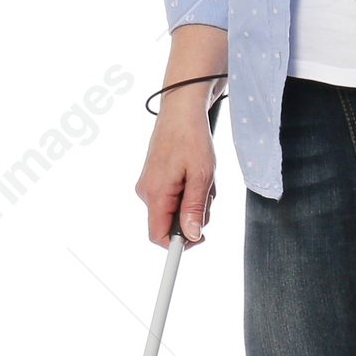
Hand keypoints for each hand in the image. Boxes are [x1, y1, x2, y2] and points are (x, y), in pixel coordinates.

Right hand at [135, 94, 217, 246]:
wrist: (181, 110)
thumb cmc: (192, 138)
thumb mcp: (202, 175)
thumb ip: (195, 208)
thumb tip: (192, 236)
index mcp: (156, 193)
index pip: (158, 236)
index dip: (178, 245)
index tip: (199, 240)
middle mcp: (147, 192)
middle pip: (171, 223)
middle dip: (195, 214)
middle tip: (208, 192)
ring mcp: (149, 185)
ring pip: (176, 209)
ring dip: (195, 200)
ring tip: (202, 176)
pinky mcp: (155, 179)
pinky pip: (174, 197)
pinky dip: (189, 190)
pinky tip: (195, 173)